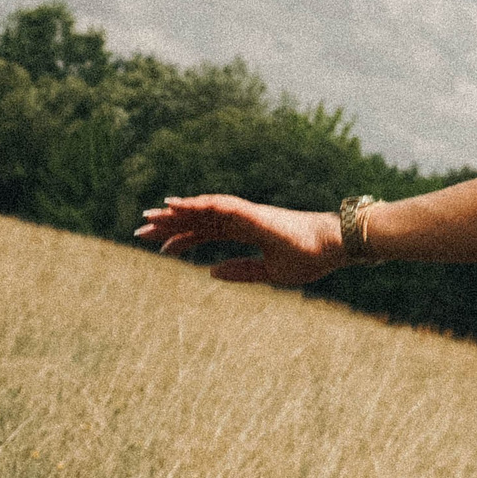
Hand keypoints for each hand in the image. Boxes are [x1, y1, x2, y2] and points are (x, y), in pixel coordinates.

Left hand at [134, 194, 345, 285]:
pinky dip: (197, 204)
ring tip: (149, 216)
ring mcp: (248, 214)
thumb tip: (210, 273)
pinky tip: (176, 205)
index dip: (183, 239)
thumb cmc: (312, 258)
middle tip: (139, 230)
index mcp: (249, 232)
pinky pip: (220, 205)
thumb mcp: (271, 272)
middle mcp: (244, 219)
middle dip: (170, 224)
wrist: (337, 246)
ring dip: (176, 212)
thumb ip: (242, 271)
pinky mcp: (254, 213)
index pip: (207, 233)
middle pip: (199, 220)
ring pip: (204, 210)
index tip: (159, 249)